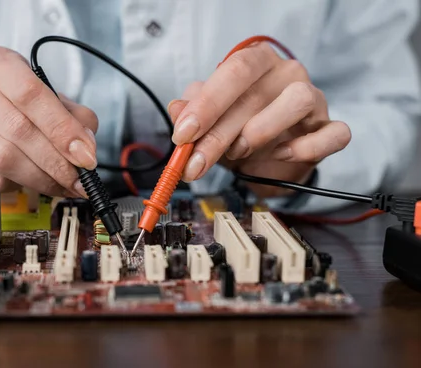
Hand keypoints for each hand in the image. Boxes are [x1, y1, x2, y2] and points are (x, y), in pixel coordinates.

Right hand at [0, 46, 97, 196]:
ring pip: (2, 158)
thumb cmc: (18, 107)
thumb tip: (85, 149)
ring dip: (40, 179)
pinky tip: (29, 183)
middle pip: (18, 129)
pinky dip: (16, 186)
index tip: (86, 156)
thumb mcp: (51, 100)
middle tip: (79, 180)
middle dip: (56, 161)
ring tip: (61, 185)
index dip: (62, 129)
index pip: (31, 93)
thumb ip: (75, 118)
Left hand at [169, 42, 350, 196]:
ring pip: (298, 100)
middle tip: (195, 163)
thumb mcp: (209, 122)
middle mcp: (287, 73)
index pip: (234, 71)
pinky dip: (304, 148)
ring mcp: (314, 99)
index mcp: (256, 63)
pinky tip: (280, 156)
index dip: (206, 104)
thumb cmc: (238, 130)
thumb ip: (191, 114)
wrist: (269, 156)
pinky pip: (333, 134)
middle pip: (254, 95)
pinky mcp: (330, 128)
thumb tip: (176, 109)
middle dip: (217, 136)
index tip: (183, 134)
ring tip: (239, 152)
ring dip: (261, 131)